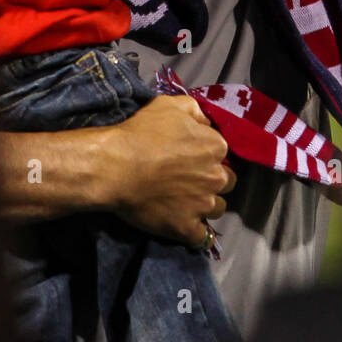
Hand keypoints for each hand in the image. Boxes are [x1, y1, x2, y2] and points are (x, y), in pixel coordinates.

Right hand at [105, 95, 235, 246]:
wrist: (115, 167)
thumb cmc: (141, 132)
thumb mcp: (169, 104)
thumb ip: (195, 111)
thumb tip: (205, 123)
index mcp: (215, 147)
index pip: (221, 153)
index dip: (206, 156)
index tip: (189, 157)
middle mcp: (216, 177)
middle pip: (226, 182)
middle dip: (211, 180)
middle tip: (188, 180)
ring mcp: (203, 205)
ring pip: (217, 208)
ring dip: (205, 205)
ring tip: (185, 203)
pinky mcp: (187, 228)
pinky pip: (202, 237)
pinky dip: (195, 232)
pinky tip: (185, 226)